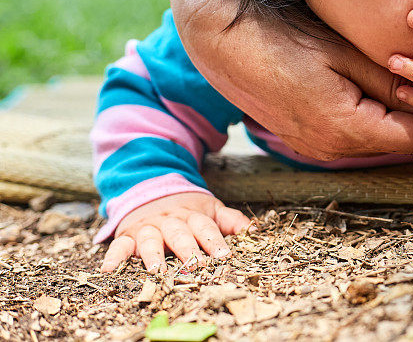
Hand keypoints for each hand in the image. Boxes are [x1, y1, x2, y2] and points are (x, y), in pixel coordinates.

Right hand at [99, 193, 250, 272]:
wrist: (154, 190)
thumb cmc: (189, 209)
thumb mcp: (212, 210)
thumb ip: (232, 220)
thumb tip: (255, 231)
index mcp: (194, 216)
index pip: (206, 228)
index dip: (215, 241)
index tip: (224, 256)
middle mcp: (171, 221)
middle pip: (180, 235)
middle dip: (187, 250)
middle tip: (194, 267)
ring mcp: (149, 227)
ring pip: (151, 240)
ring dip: (152, 255)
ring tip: (156, 270)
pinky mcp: (128, 234)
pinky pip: (119, 245)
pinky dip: (113, 257)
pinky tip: (108, 271)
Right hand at [141, 0, 412, 161]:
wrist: (224, 45)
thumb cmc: (283, 40)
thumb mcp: (344, 54)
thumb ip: (389, 78)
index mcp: (346, 128)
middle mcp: (333, 148)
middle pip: (398, 142)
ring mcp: (318, 146)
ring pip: (378, 139)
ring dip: (402, 118)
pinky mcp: (309, 138)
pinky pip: (356, 134)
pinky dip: (377, 118)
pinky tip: (388, 92)